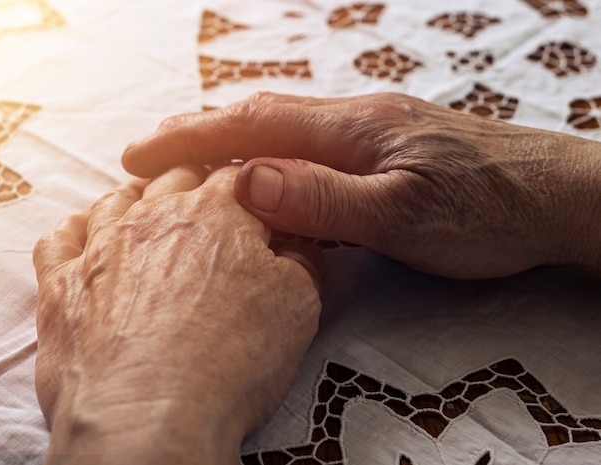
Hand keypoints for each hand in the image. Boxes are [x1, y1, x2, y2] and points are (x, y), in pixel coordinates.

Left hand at [33, 165, 321, 463]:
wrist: (150, 416)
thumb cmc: (232, 361)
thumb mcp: (299, 306)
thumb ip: (302, 262)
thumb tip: (295, 246)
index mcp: (218, 212)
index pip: (236, 175)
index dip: (249, 183)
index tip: (254, 197)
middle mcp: (156, 215)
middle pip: (176, 177)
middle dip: (195, 183)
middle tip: (207, 204)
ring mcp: (102, 247)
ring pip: (118, 200)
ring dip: (137, 200)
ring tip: (150, 212)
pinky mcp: (63, 286)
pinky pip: (60, 240)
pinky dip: (77, 231)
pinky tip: (88, 236)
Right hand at [122, 92, 600, 277]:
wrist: (556, 199)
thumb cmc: (488, 211)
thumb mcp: (404, 216)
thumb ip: (325, 199)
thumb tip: (244, 179)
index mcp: (353, 130)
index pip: (253, 124)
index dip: (190, 136)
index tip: (137, 152)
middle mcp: (356, 121)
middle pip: (262, 117)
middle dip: (199, 134)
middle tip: (149, 155)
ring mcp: (373, 134)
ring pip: (286, 133)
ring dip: (233, 146)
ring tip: (191, 167)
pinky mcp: (388, 153)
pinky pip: (314, 151)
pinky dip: (274, 160)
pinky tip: (267, 180)